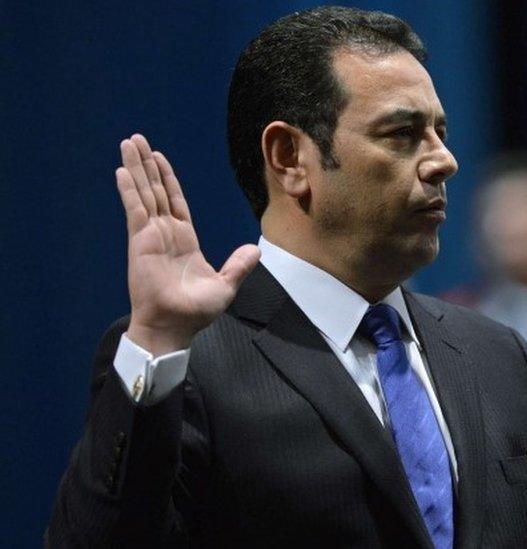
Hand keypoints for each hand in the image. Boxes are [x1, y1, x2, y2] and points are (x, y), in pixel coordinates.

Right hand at [115, 134, 259, 354]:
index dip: (168, 179)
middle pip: (156, 190)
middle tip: (137, 139)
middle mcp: (165, 233)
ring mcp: (150, 235)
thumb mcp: (225, 285)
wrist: (174, 327)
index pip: (175, 201)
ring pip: (144, 193)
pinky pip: (135, 209)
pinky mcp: (140, 241)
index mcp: (184, 240)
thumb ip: (239, 265)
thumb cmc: (195, 313)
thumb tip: (256, 250)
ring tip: (128, 143)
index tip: (159, 158)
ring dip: (136, 168)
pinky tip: (123, 171)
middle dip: (147, 165)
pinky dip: (129, 190)